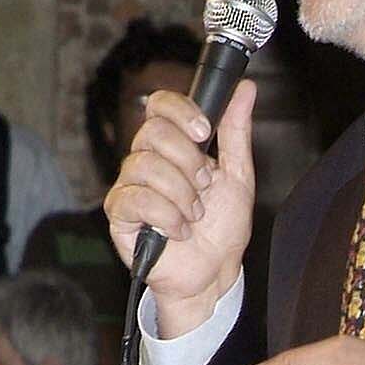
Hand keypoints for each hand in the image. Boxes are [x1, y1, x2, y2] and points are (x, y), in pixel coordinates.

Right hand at [104, 79, 257, 331]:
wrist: (213, 274)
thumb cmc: (221, 229)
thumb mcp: (237, 175)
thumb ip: (236, 131)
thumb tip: (245, 90)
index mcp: (172, 147)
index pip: (160, 106)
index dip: (180, 112)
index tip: (204, 132)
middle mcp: (146, 161)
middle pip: (151, 132)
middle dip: (188, 161)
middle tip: (204, 186)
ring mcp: (129, 187)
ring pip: (145, 165)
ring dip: (181, 194)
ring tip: (194, 214)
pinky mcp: (119, 215)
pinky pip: (135, 199)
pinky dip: (165, 216)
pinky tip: (178, 230)